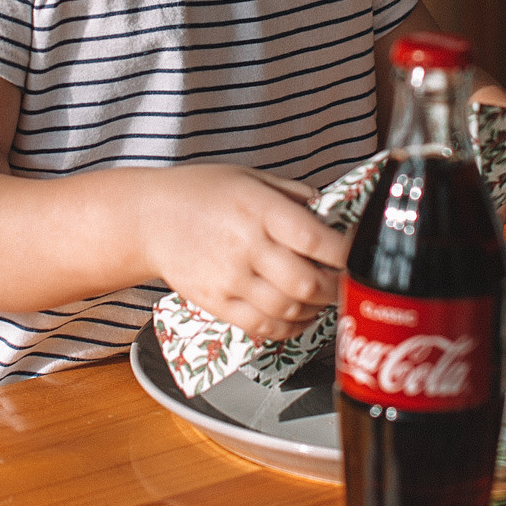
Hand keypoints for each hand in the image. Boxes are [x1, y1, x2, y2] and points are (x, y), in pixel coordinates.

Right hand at [131, 165, 349, 341]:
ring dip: (315, 310)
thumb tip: (326, 208)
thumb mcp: (249, 177)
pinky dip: (289, 328)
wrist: (148, 218)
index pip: (315, 239)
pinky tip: (298, 317)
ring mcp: (230, 278)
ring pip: (288, 310)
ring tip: (321, 300)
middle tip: (344, 284)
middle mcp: (247, 246)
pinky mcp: (216, 303)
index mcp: (259, 209)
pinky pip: (263, 327)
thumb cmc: (199, 193)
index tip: (358, 256)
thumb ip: (290, 193)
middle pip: (307, 283)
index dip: (344, 253)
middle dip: (336, 289)